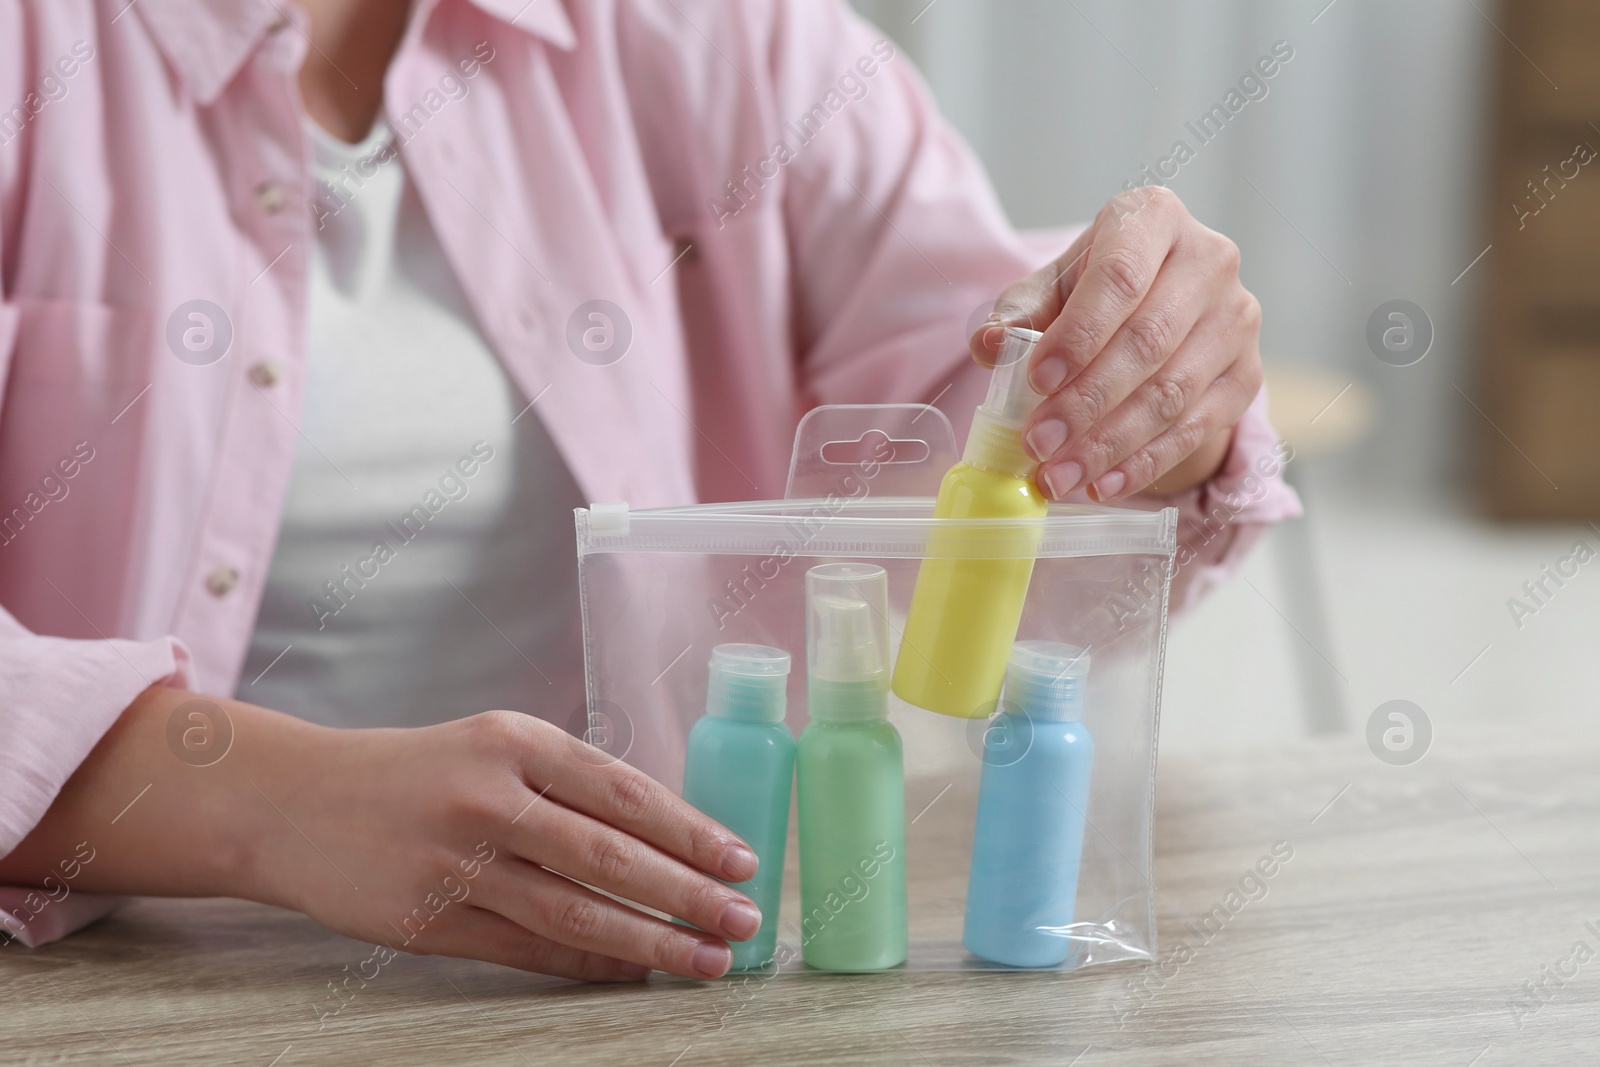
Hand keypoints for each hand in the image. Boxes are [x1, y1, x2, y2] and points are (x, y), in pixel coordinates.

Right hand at [265, 710, 762, 981]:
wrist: (297, 802)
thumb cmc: (418, 771)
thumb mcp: (493, 746)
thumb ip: (567, 782)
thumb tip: (667, 836)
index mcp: (516, 741)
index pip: (625, 791)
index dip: (691, 831)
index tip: (744, 860)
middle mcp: (489, 797)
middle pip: (610, 856)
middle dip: (689, 893)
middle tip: (744, 919)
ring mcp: (456, 862)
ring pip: (575, 912)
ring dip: (651, 941)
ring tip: (706, 958)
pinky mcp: (429, 919)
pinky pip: (528, 950)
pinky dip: (589, 963)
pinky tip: (633, 969)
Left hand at [973, 186, 1261, 502]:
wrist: (1154, 311)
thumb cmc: (1091, 293)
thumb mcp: (1047, 291)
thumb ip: (1016, 316)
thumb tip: (989, 345)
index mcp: (1153, 219)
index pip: (1119, 277)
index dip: (1079, 335)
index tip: (1037, 380)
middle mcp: (1209, 260)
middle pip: (1147, 342)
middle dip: (1086, 402)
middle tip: (1038, 444)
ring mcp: (1237, 318)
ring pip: (1173, 392)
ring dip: (1110, 444)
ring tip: (1059, 475)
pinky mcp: (1247, 373)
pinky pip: (1196, 427)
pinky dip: (1145, 463)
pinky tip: (1103, 485)